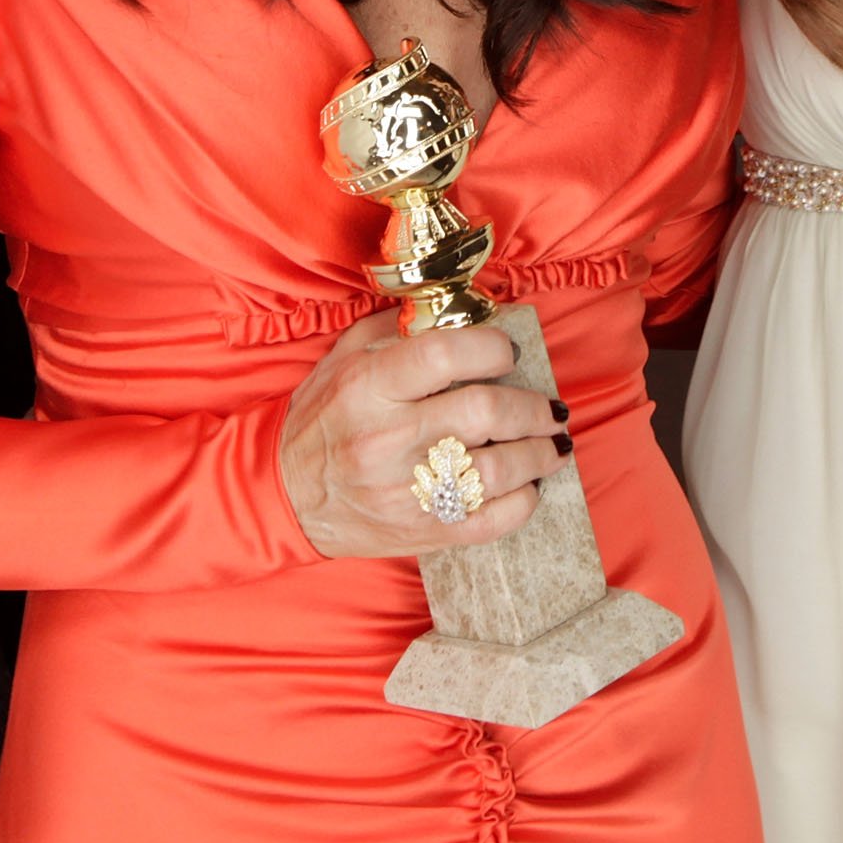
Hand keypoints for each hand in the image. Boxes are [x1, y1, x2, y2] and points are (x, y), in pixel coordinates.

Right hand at [278, 311, 570, 559]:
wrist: (287, 494)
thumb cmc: (323, 417)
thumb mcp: (346, 357)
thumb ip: (402, 329)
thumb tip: (470, 311)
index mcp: (369, 387)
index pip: (446, 354)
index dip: (493, 348)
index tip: (510, 353)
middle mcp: (388, 438)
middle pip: (484, 411)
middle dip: (532, 406)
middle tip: (551, 406)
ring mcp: (406, 490)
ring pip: (497, 469)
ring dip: (540, 454)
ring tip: (555, 444)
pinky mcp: (421, 531)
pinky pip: (490, 521)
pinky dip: (523, 502)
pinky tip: (528, 486)